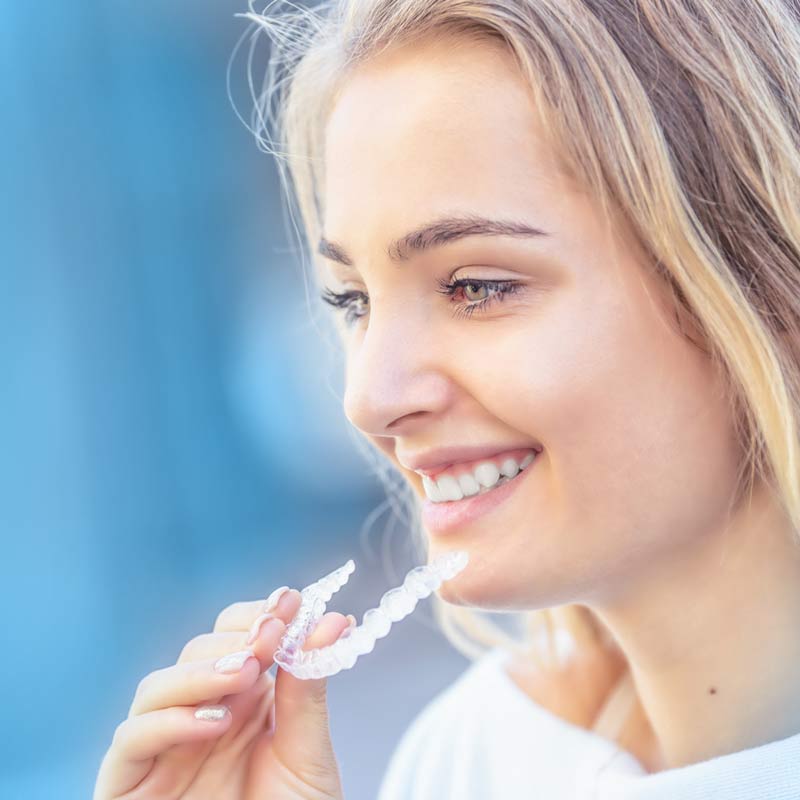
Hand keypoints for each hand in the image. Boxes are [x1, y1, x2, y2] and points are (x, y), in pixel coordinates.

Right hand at [94, 587, 353, 799]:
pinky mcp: (130, 783)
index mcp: (244, 700)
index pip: (237, 637)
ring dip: (201, 671)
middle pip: (196, 652)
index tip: (290, 600)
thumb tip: (334, 620)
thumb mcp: (307, 753)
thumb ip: (309, 690)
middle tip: (271, 634)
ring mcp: (164, 746)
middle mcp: (200, 714)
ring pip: (156, 686)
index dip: (259, 614)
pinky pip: (131, 738)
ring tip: (246, 673)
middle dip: (235, 638)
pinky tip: (214, 722)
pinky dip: (168, 721)